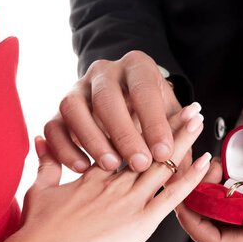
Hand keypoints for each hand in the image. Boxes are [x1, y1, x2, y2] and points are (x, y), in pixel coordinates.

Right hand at [11, 105, 208, 241]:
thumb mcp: (40, 189)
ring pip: (163, 163)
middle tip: (189, 106)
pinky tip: (205, 160)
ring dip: (184, 140)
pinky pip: (171, 195)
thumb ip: (47, 163)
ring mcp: (129, 200)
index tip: (153, 108)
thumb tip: (41, 140)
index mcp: (95, 173)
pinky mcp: (140, 222)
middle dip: (170, 125)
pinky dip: (190, 177)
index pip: (122, 142)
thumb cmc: (35, 229)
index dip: (141, 125)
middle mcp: (115, 181)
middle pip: (147, 145)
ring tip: (199, 118)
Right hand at [44, 50, 193, 172]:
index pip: (144, 89)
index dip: (154, 121)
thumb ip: (179, 142)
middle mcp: (103, 72)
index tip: (165, 152)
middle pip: (107, 97)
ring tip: (111, 165)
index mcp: (136, 67)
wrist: (124, 102)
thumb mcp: (169, 121)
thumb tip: (189, 173)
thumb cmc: (151, 116)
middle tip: (139, 163)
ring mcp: (76, 89)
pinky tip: (83, 168)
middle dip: (123, 132)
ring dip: (92, 138)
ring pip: (73, 107)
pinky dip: (65, 148)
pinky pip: (53, 126)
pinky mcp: (58, 110)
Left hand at [176, 145, 242, 241]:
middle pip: (211, 229)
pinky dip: (217, 185)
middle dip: (196, 203)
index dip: (193, 226)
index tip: (181, 199)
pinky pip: (228, 200)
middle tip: (198, 174)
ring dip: (205, 192)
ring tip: (212, 166)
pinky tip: (220, 167)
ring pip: (217, 214)